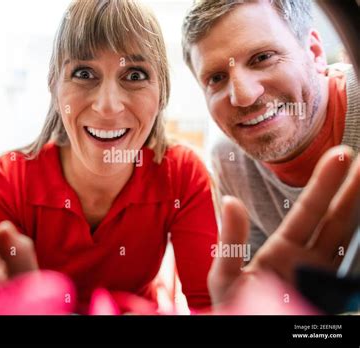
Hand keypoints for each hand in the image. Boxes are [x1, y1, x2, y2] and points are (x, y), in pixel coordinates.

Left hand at [209, 145, 359, 304]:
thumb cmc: (233, 308)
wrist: (243, 330)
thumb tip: (230, 201)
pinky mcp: (330, 298)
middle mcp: (307, 260)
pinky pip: (350, 274)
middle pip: (336, 220)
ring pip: (348, 241)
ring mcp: (321, 279)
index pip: (309, 211)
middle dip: (352, 191)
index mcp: (283, 250)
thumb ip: (231, 241)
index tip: (340, 156)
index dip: (325, 184)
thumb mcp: (226, 275)